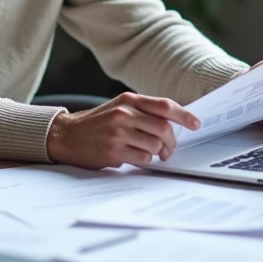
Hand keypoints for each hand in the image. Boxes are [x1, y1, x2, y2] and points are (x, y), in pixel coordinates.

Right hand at [46, 92, 198, 169]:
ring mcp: (118, 132)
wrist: (66, 135)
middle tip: (169, 150)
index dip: (184, 115)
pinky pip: (142, 159)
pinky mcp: (113, 151)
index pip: (164, 105)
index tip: (195, 123)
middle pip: (163, 128)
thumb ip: (142, 111)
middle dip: (171, 142)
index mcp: (128, 100)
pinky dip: (144, 161)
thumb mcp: (118, 108)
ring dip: (158, 153)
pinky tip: (136, 158)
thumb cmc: (96, 123)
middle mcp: (124, 114)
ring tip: (152, 154)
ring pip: (154, 145)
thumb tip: (172, 122)